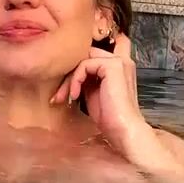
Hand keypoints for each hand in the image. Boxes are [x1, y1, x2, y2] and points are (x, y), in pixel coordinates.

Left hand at [53, 35, 183, 176]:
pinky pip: (85, 64)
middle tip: (60, 94)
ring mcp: (118, 61)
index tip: (66, 85)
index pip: (93, 52)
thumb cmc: (109, 117)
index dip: (78, 62)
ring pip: (83, 59)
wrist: (123, 130)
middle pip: (85, 54)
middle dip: (68, 73)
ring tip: (65, 96)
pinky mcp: (114, 66)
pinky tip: (75, 95)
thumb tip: (67, 71)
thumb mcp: (92, 92)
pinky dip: (76, 80)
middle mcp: (121, 59)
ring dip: (69, 78)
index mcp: (118, 66)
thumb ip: (85, 78)